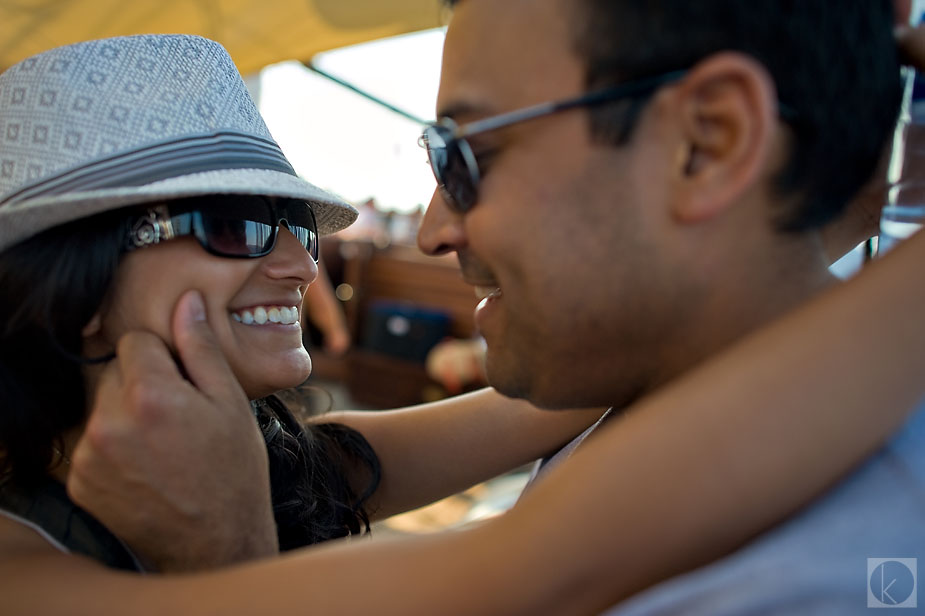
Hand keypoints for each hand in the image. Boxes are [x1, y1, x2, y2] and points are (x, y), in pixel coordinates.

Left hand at [67, 290, 278, 571]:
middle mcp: (108, 422)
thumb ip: (201, 347)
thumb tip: (187, 300)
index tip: (184, 383)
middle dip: (141, 382)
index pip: (134, 341)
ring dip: (125, 413)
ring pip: (101, 406)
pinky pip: (91, 441)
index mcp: (148, 394)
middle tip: (177, 415)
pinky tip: (146, 465)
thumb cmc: (232, 468)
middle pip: (113, 372)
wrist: (216, 540)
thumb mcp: (229, 401)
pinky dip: (113, 446)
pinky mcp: (79, 481)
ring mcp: (89, 456)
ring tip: (163, 443)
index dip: (164, 357)